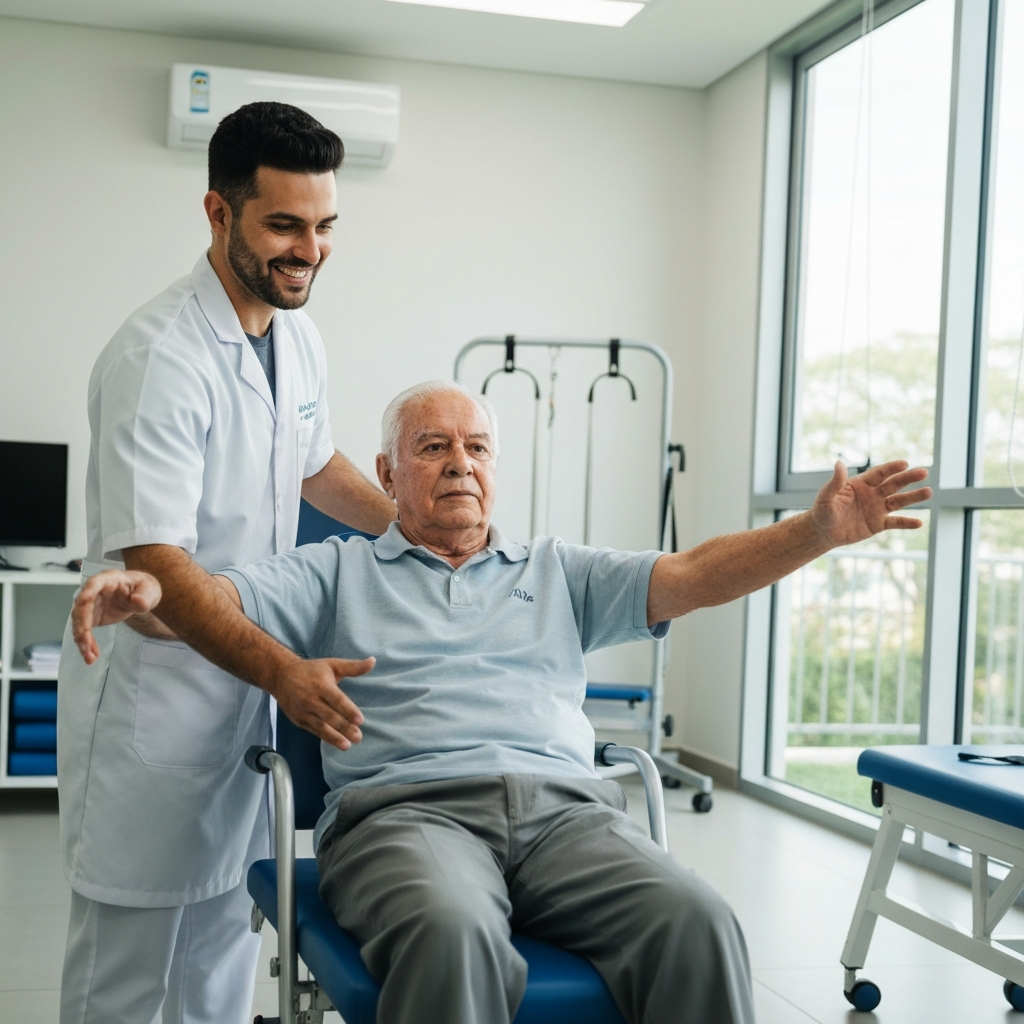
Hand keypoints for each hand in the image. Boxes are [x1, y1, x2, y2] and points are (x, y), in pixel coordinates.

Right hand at [73, 570, 162, 664]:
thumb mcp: (150, 589)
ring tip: (89, 657)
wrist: (141, 595)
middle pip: (81, 608)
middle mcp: (93, 591)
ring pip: (79, 622)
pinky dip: (86, 643)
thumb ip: (145, 596)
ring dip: (82, 640)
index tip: (82, 613)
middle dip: (81, 628)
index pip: (92, 585)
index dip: (85, 599)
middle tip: (86, 646)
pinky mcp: (91, 617)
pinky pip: (84, 631)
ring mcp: (90, 605)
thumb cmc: (143, 587)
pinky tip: (91, 655)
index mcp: (107, 579)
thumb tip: (137, 601)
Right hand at [269, 657, 374, 750]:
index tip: (360, 720)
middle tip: (358, 737)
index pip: (336, 700)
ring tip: (347, 745)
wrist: (281, 675)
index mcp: (321, 685)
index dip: (348, 710)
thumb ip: (353, 667)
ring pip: (321, 726)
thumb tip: (373, 661)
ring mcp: (303, 711)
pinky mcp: (299, 719)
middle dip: (344, 728)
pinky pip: (313, 730)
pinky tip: (336, 742)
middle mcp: (311, 699)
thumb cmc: (311, 670)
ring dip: (334, 737)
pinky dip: (325, 737)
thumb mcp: (332, 664)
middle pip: (330, 716)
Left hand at [810, 460, 931, 547]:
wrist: (823, 532)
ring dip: (913, 497)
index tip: (905, 463)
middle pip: (893, 484)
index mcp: (860, 484)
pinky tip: (919, 523)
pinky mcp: (878, 524)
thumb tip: (839, 462)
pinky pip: (895, 522)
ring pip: (898, 502)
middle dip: (908, 479)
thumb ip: (835, 482)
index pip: (879, 474)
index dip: (891, 468)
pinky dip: (906, 523)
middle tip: (924, 472)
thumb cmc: (822, 511)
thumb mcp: (826, 496)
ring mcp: (876, 509)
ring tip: (929, 492)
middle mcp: (872, 494)